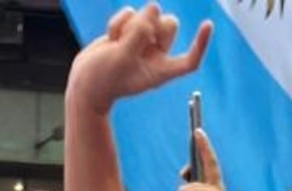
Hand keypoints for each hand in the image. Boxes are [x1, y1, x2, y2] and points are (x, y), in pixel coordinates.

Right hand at [66, 3, 210, 117]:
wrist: (84, 82)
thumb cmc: (103, 79)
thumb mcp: (121, 58)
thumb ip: (139, 33)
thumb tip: (155, 7)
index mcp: (160, 72)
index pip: (188, 61)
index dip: (200, 44)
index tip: (208, 25)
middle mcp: (156, 55)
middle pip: (169, 24)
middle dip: (151, 25)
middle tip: (131, 40)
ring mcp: (144, 42)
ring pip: (151, 14)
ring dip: (132, 23)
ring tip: (118, 41)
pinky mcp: (132, 32)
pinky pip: (132, 13)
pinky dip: (119, 22)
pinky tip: (111, 38)